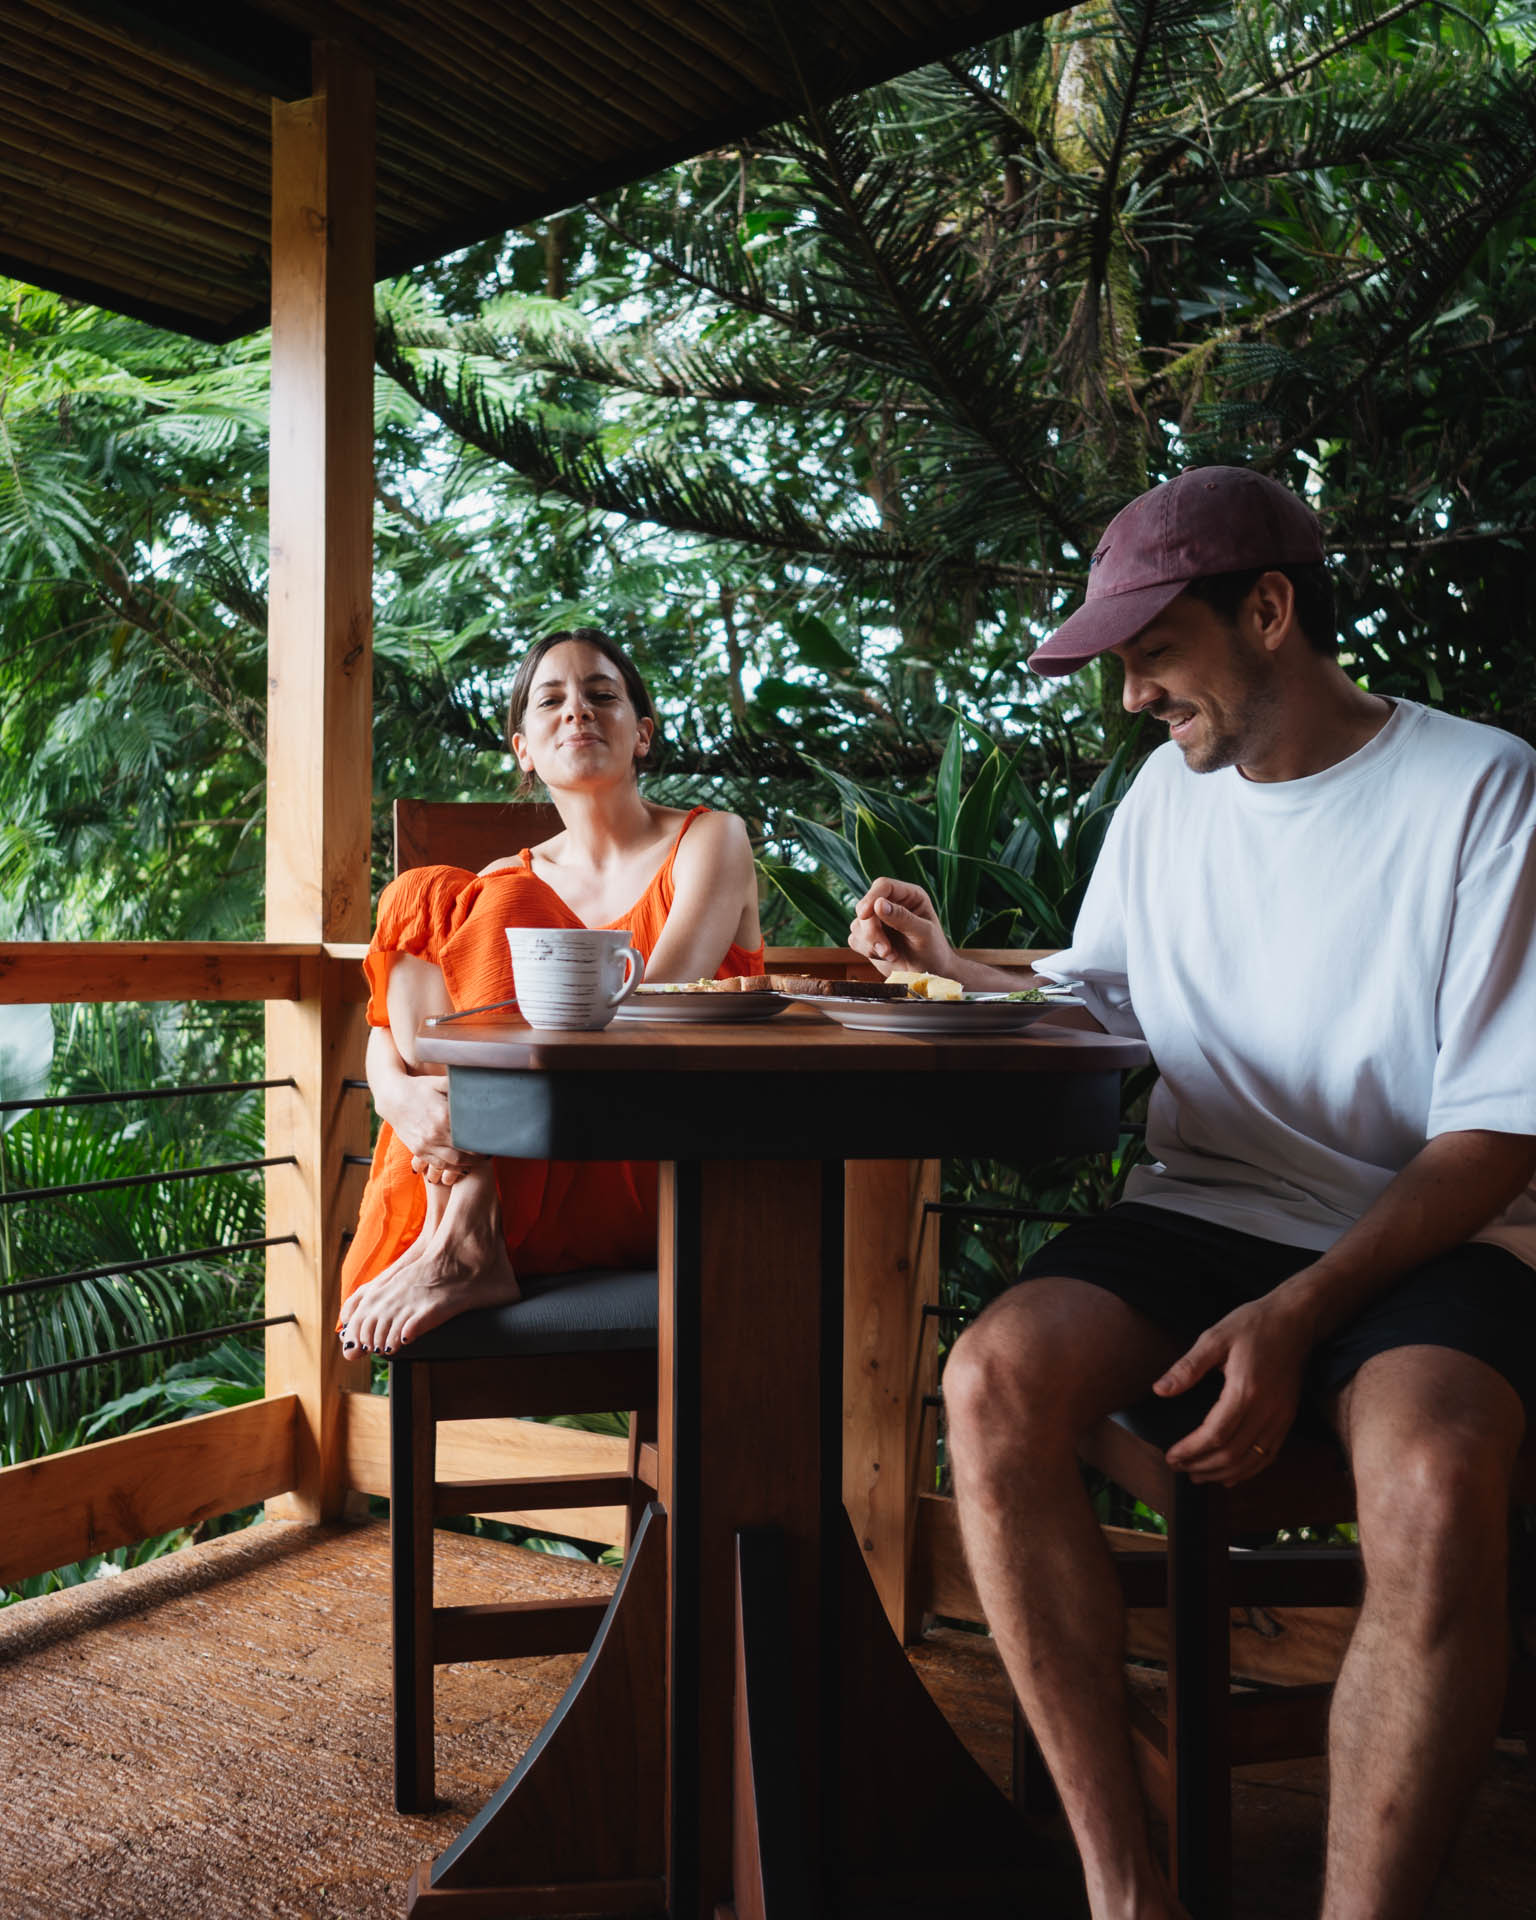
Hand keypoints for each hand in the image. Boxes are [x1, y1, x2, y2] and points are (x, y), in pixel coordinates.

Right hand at [376, 1072, 483, 1181]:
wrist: (392, 1097)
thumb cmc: (419, 1087)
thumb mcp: (441, 1083)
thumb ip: (460, 1087)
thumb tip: (481, 1085)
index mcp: (445, 1116)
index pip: (471, 1135)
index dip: (484, 1141)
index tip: (493, 1140)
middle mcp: (436, 1133)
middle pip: (465, 1152)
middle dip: (479, 1155)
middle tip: (490, 1152)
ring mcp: (426, 1144)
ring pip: (453, 1162)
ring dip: (467, 1164)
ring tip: (477, 1160)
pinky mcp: (418, 1150)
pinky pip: (438, 1164)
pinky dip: (451, 1167)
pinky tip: (460, 1164)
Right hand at [848, 878, 957, 976]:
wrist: (930, 974)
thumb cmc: (934, 951)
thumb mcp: (924, 933)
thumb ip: (902, 918)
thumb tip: (878, 904)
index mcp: (909, 896)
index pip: (883, 886)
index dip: (871, 898)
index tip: (864, 915)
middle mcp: (892, 904)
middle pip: (865, 906)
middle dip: (872, 930)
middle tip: (885, 950)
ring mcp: (878, 921)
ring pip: (857, 924)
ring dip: (871, 943)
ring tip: (892, 955)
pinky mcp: (869, 938)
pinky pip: (855, 939)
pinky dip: (867, 950)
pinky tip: (886, 957)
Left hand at [1156, 1290, 1316, 1485]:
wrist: (1295, 1320)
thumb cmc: (1253, 1325)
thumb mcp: (1214, 1337)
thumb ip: (1188, 1367)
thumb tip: (1160, 1390)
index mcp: (1245, 1390)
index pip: (1215, 1435)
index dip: (1191, 1451)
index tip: (1170, 1456)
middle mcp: (1267, 1409)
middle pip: (1233, 1454)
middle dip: (1202, 1466)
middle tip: (1178, 1468)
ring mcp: (1281, 1417)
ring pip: (1252, 1460)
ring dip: (1223, 1473)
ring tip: (1197, 1475)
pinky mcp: (1288, 1417)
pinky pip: (1269, 1454)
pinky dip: (1248, 1470)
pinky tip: (1230, 1474)